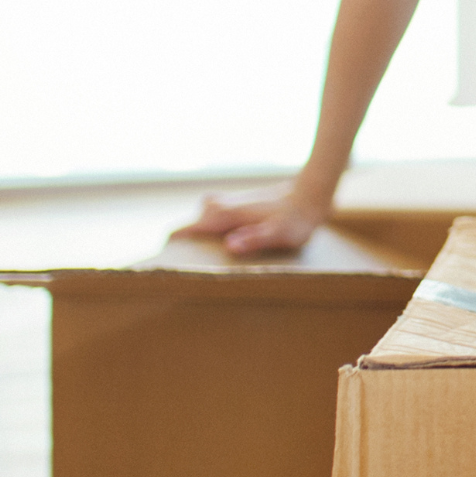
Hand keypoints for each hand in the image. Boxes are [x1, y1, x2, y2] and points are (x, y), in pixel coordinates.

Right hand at [171, 189, 326, 256]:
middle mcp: (212, 206)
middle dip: (187, 254)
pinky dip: (211, 240)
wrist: (306, 196)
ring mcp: (217, 204)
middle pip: (186, 233)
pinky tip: (225, 255)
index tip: (168, 271)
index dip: (169, 252)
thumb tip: (229, 246)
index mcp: (219, 215)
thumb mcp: (279, 235)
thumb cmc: (294, 220)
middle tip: (197, 280)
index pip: (178, 232)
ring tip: (212, 271)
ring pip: (197, 229)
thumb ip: (254, 239)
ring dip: (200, 247)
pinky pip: (208, 226)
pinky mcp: (226, 206)